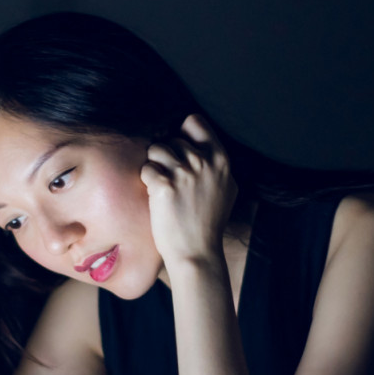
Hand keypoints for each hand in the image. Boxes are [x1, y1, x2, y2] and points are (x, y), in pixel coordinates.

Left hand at [140, 114, 237, 268]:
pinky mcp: (164, 186)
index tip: (179, 150)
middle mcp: (204, 162)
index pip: (194, 121)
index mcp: (221, 159)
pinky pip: (146, 169)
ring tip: (163, 187)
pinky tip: (157, 197)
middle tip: (172, 181)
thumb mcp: (227, 188)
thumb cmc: (208, 222)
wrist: (197, 252)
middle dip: (166, 156)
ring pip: (156, 150)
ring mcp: (184, 173)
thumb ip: (216, 163)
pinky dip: (147, 181)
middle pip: (171, 139)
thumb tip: (201, 143)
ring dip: (155, 166)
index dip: (182, 133)